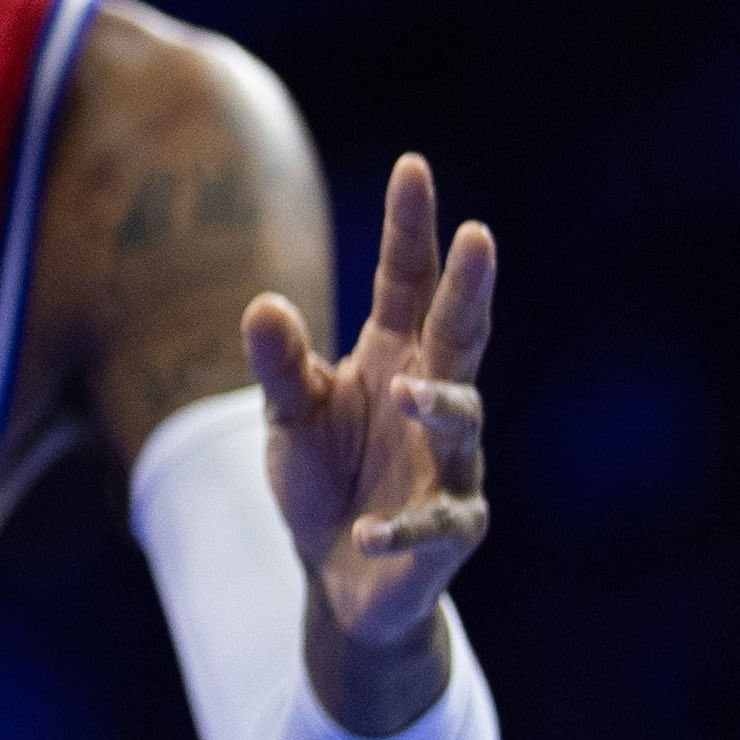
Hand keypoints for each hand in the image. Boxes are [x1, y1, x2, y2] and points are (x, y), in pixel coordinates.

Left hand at [243, 152, 490, 710]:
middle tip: (478, 236)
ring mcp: (451, 463)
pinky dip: (405, 528)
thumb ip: (279, 365)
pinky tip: (371, 531)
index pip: (407, 282)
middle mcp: (433, 398)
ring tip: (406, 396)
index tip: (414, 166)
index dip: (411, 228)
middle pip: (460, 333)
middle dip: (470, 287)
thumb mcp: (288, 416)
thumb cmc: (323, 477)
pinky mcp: (452, 528)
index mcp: (394, 358)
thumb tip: (261, 303)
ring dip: (440, 405)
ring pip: (463, 423)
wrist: (339, 573)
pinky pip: (437, 523)